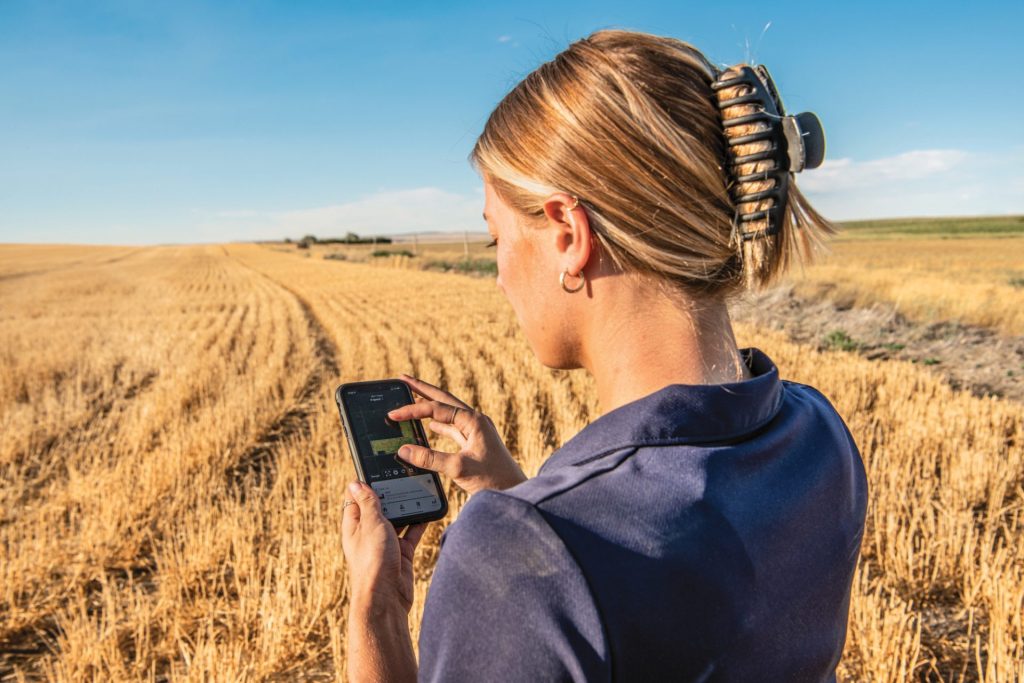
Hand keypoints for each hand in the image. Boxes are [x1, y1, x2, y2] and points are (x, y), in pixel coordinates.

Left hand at [341, 481, 426, 612]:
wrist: (386, 600)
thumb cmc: (373, 562)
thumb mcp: (371, 525)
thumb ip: (368, 503)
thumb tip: (356, 483)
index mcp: (354, 524)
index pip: (357, 497)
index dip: (366, 482)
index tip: (379, 466)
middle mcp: (368, 532)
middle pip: (380, 506)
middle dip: (391, 493)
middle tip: (405, 474)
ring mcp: (386, 543)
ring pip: (398, 518)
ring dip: (407, 507)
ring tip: (419, 488)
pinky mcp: (401, 553)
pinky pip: (411, 532)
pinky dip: (419, 522)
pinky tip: (428, 511)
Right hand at [388, 373, 526, 496]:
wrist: (513, 492)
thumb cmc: (493, 480)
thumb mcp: (458, 468)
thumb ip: (430, 459)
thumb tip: (404, 450)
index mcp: (473, 421)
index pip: (437, 409)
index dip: (413, 409)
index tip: (393, 414)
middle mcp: (475, 421)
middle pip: (443, 399)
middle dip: (422, 389)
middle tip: (402, 378)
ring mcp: (475, 431)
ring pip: (446, 413)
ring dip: (429, 406)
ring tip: (412, 397)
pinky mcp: (473, 443)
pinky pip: (451, 428)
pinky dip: (437, 425)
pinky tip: (429, 426)